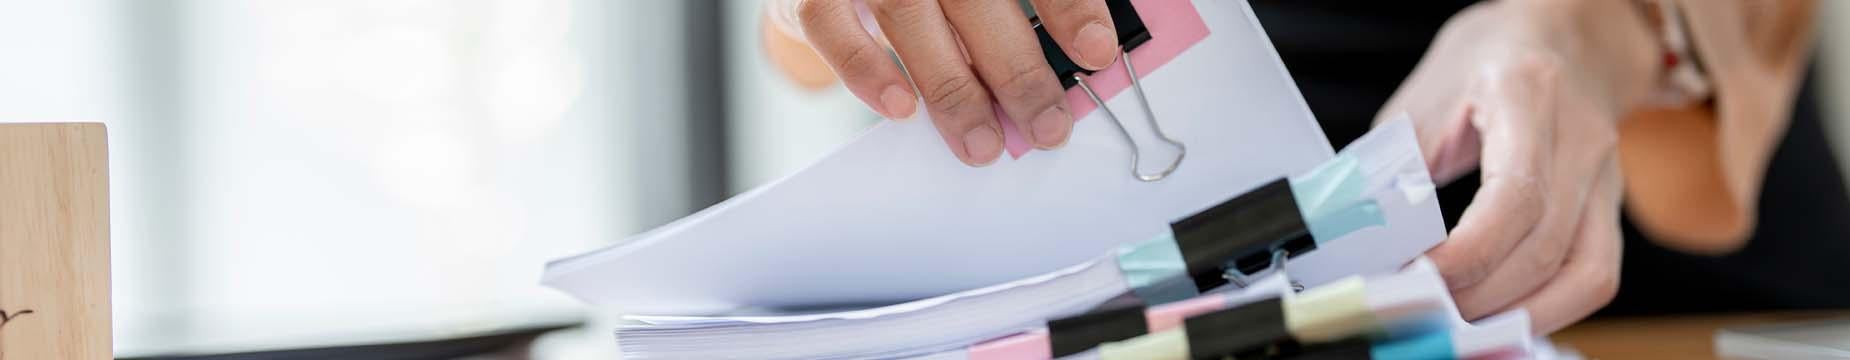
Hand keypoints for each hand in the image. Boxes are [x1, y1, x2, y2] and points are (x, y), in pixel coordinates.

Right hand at [791, 0, 1118, 165]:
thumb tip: (1079, 61)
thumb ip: (1012, 11)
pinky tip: (901, 108)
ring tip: (982, 143)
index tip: (1099, 51)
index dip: (1067, 5)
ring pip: (910, 14)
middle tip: (1048, 125)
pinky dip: (866, 67)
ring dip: (951, 86)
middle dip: (1017, 67)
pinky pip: (831, 24)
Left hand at [1376, 1, 1658, 332]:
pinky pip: (1595, 274)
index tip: (1417, 276)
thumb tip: (1369, 238)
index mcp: (1527, 95)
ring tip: (1460, 320)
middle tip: (1423, 307)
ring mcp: (1608, 176)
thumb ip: (1398, 165)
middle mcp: (1581, 138)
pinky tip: (1503, 313)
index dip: (1467, 254)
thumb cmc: (1487, 60)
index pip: (1515, 196)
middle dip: (1479, 294)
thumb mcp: (1426, 96)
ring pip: (1586, 273)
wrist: (1564, 33)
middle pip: (1545, 246)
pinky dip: (1550, 307)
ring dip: (1519, 313)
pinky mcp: (1611, 206)